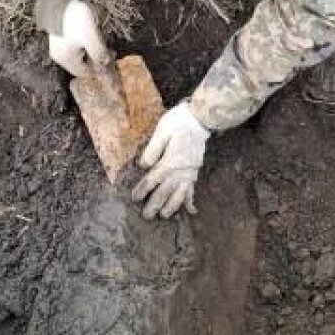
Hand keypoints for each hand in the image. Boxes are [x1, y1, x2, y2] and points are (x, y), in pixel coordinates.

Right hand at [47, 0, 111, 77]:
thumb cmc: (76, 17)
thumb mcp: (91, 37)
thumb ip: (99, 54)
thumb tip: (106, 65)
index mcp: (65, 58)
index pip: (86, 73)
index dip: (101, 70)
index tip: (113, 60)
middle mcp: (60, 54)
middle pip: (83, 64)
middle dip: (98, 58)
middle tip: (111, 50)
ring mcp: (59, 44)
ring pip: (81, 53)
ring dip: (93, 50)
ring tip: (103, 40)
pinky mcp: (62, 34)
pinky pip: (77, 44)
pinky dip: (87, 43)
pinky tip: (94, 33)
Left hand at [132, 102, 209, 218]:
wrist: (200, 119)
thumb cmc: (179, 122)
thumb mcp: (162, 131)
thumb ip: (153, 150)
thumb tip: (143, 165)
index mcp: (170, 162)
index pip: (152, 179)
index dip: (143, 189)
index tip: (135, 198)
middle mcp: (180, 171)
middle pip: (165, 191)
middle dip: (155, 204)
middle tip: (147, 216)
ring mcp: (189, 173)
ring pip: (180, 195)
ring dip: (172, 206)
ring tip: (164, 215)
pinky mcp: (195, 171)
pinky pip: (193, 189)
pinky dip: (191, 201)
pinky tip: (192, 210)